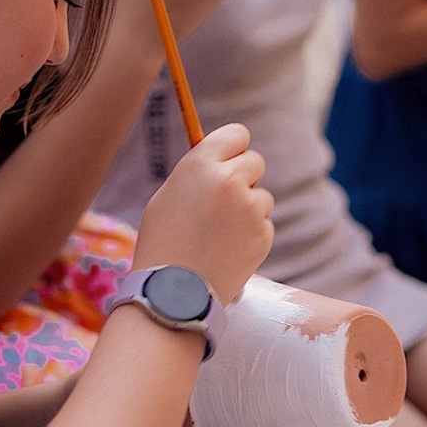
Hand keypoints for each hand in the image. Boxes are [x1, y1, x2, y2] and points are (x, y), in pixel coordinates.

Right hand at [133, 124, 272, 304]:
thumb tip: (224, 161)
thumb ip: (199, 173)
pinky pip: (264, 224)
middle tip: (223, 201)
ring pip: (262, 196)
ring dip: (248, 209)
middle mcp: (230, 180)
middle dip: (244, 177)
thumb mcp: (169, 194)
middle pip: (255, 161)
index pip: (238, 134)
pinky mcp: (263, 235)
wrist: (172, 293)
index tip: (229, 159)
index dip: (233, 148)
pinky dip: (251, 234)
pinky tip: (227, 250)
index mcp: (201, 164)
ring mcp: (250, 208)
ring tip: (218, 233)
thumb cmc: (163, 242)